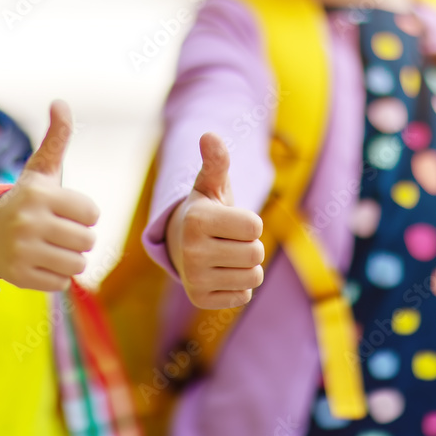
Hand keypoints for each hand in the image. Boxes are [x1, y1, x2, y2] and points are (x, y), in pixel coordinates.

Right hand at [0, 101, 99, 290]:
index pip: (92, 213)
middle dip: (78, 238)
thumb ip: (56, 138)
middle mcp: (28, 222)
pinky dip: (55, 276)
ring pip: (78, 265)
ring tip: (49, 247)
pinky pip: (61, 284)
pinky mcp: (19, 277)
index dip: (82, 213)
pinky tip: (39, 263)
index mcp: (40, 195)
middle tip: (57, 232)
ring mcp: (22, 251)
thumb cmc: (26, 200)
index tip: (62, 210)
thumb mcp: (41, 170)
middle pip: (88, 241)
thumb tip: (60, 102)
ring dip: (69, 258)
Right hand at [166, 133, 263, 308]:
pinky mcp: (200, 300)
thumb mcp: (211, 185)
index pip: (255, 227)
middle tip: (229, 241)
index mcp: (197, 220)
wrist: (180, 245)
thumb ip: (216, 161)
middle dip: (250, 245)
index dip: (249, 223)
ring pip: (253, 277)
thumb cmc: (205, 211)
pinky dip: (238, 286)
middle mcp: (191, 251)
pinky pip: (243, 296)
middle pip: (256, 254)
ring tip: (226, 257)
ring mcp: (194, 278)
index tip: (230, 221)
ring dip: (247, 267)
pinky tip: (219, 274)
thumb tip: (209, 135)